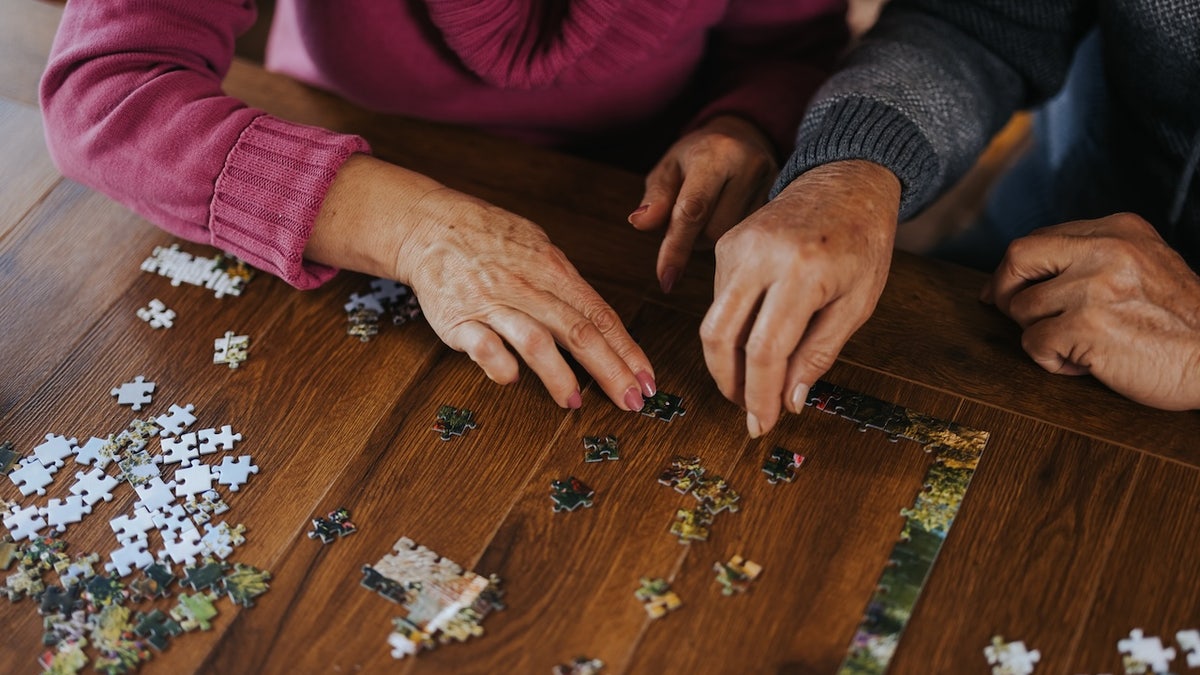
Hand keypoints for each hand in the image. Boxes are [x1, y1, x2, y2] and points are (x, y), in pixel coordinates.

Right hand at [307, 155, 656, 410]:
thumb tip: (601, 323)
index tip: (647, 379)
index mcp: (553, 270)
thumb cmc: (490, 239)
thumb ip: (567, 287)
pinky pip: (483, 346)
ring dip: (559, 376)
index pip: (601, 315)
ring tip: (575, 402)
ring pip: (535, 341)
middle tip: (632, 401)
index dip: (628, 350)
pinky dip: (500, 366)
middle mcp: (528, 288)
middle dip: (611, 370)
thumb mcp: (539, 249)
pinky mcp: (458, 320)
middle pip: (579, 332)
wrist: (431, 226)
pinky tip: (513, 379)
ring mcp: (493, 304)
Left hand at [628, 115, 777, 293]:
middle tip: (691, 219)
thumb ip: (656, 198)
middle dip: (694, 237)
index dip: (676, 248)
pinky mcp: (784, 198)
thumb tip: (640, 223)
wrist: (742, 136)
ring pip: (734, 238)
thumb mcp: (668, 168)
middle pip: (715, 230)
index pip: (692, 210)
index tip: (665, 279)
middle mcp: (749, 166)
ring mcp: (772, 183)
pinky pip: (752, 236)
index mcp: (715, 154)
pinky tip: (730, 217)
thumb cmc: (695, 156)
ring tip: (712, 213)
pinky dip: (734, 236)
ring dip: (713, 238)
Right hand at [701, 160, 899, 436]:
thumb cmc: (861, 242)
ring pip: (712, 321)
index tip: (763, 423)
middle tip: (747, 410)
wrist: (845, 182)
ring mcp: (736, 246)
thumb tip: (789, 400)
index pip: (765, 349)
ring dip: (726, 361)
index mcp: (802, 271)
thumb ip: (820, 353)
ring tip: (752, 383)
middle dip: (728, 383)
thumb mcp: (857, 304)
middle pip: (720, 336)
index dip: (759, 395)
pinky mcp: (725, 243)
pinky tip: (753, 340)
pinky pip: (718, 299)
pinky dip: (730, 330)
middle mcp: (760, 255)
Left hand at [982, 213, 1199, 409]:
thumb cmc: (1181, 323)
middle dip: (1004, 289)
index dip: (1015, 270)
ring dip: (1040, 334)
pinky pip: (1033, 343)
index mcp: (1118, 230)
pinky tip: (1085, 365)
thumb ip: (1093, 260)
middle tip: (1016, 315)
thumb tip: (1019, 273)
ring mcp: (1093, 286)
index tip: (1004, 291)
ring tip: (1079, 345)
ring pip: (1022, 308)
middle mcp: (1105, 250)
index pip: (1041, 239)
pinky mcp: (1086, 325)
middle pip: (1018, 257)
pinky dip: (1051, 361)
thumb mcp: (1145, 267)